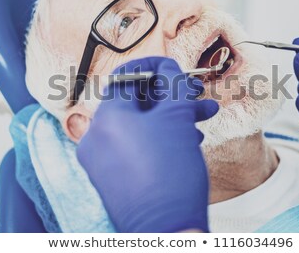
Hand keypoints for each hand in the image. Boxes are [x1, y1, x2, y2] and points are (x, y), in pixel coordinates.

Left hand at [76, 57, 218, 231]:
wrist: (167, 231)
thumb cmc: (171, 174)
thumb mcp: (177, 118)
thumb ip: (172, 84)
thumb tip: (167, 67)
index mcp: (106, 118)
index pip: (126, 79)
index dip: (152, 68)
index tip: (171, 67)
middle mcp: (97, 138)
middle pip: (137, 104)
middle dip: (172, 98)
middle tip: (198, 97)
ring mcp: (103, 161)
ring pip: (141, 127)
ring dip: (172, 119)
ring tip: (201, 121)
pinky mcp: (113, 178)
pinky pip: (136, 148)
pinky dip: (160, 140)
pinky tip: (187, 142)